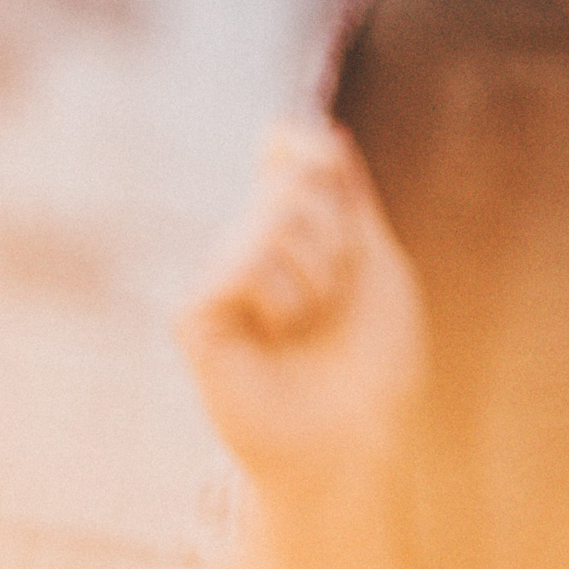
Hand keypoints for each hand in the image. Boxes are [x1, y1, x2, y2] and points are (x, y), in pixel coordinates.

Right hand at [178, 120, 427, 496]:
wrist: (355, 438)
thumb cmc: (373, 361)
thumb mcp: (375, 262)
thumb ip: (348, 196)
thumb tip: (320, 130)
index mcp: (293, 230)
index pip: (286, 151)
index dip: (308, 147)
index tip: (331, 170)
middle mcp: (248, 245)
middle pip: (292, 180)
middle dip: (337, 234)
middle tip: (337, 291)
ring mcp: (217, 278)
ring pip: (269, 219)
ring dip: (316, 274)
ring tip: (308, 322)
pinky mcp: (192, 315)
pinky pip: (237, 265)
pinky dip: (279, 299)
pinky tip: (274, 336)